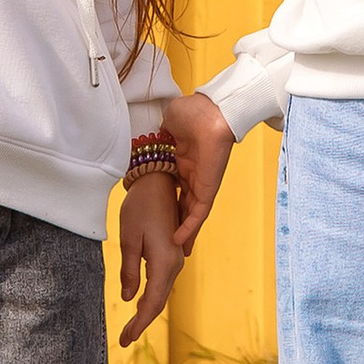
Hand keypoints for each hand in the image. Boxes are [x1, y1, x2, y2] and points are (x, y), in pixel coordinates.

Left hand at [117, 168, 187, 344]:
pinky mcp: (172, 252)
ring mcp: (176, 258)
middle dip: (142, 321)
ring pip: (162, 292)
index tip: (125, 339)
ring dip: (146, 310)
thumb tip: (129, 297)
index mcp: (164, 262)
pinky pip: (162, 280)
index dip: (139, 324)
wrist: (158, 181)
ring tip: (130, 326)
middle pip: (159, 301)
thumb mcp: (128, 239)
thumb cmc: (140, 207)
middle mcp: (175, 263)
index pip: (152, 303)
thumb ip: (129, 270)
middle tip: (125, 339)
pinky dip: (151, 295)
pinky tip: (140, 302)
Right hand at [160, 90, 234, 247]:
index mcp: (184, 160)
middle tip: (167, 241)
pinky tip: (180, 240)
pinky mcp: (208, 186)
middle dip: (176, 222)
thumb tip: (153, 136)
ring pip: (192, 213)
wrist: (209, 111)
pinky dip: (190, 226)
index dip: (166, 201)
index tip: (156, 213)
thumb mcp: (169, 124)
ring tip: (176, 252)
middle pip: (184, 204)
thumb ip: (161, 134)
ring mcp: (202, 181)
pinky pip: (199, 211)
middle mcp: (194, 173)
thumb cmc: (192, 112)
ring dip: (185, 232)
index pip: (175, 187)